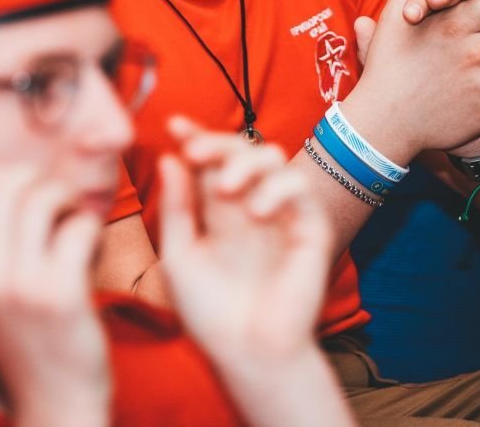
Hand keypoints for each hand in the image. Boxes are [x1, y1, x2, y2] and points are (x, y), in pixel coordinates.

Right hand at [0, 168, 109, 426]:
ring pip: (42, 200)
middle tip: (65, 207)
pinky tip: (98, 252)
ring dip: (69, 202)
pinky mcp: (59, 296)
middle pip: (7, 188)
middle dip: (42, 185)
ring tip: (80, 224)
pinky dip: (94, 229)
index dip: (5, 177)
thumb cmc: (24, 347)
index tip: (31, 191)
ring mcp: (16, 286)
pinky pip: (79, 228)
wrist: (53, 409)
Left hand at [157, 119, 333, 366]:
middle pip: (240, 150)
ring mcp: (281, 214)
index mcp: (218, 211)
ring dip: (246, 162)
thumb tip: (169, 157)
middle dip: (217, 142)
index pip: (208, 162)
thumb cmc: (211, 314)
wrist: (248, 354)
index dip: (195, 138)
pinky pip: (301, 188)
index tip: (174, 125)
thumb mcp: (180, 256)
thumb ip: (177, 208)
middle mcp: (249, 205)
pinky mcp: (309, 228)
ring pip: (273, 158)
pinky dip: (278, 189)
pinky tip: (255, 211)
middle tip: (195, 152)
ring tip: (224, 189)